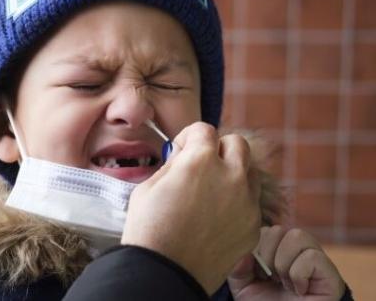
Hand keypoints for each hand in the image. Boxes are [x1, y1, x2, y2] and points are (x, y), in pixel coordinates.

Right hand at [121, 122, 261, 293]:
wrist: (165, 272)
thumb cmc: (149, 229)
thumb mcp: (149, 186)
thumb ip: (173, 165)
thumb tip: (183, 157)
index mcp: (200, 161)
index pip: (204, 129)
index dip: (189, 137)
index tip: (181, 150)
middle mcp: (231, 176)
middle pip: (237, 144)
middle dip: (218, 149)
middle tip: (202, 166)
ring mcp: (247, 202)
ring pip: (250, 172)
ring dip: (233, 173)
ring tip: (211, 192)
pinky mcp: (253, 226)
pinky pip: (251, 203)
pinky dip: (237, 203)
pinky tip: (215, 217)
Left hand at [228, 226, 344, 299]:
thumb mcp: (243, 287)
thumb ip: (237, 266)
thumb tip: (244, 251)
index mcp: (277, 249)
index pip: (263, 230)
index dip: (255, 251)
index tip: (258, 274)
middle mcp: (298, 250)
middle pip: (277, 229)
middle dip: (267, 257)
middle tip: (272, 279)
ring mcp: (316, 259)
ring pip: (297, 236)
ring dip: (283, 264)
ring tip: (285, 284)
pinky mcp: (330, 272)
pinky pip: (312, 256)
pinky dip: (298, 275)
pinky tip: (300, 290)